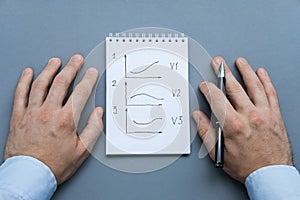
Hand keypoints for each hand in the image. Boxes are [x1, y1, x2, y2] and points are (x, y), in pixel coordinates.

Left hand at [4, 54, 102, 184]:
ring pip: (40, 84)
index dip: (88, 79)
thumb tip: (98, 113)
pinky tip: (28, 73)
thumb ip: (93, 129)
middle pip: (61, 83)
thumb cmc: (54, 165)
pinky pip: (20, 94)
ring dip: (49, 70)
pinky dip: (24, 81)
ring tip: (55, 61)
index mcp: (66, 120)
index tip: (91, 72)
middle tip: (76, 59)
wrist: (29, 175)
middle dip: (71, 68)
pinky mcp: (18, 117)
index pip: (80, 93)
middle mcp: (48, 112)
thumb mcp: (82, 151)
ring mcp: (32, 113)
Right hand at [193, 56, 292, 182]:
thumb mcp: (219, 153)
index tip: (205, 85)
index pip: (217, 99)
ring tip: (240, 62)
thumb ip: (206, 132)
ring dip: (246, 71)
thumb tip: (198, 116)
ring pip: (254, 86)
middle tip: (218, 62)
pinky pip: (271, 93)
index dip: (208, 89)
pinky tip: (261, 73)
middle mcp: (250, 116)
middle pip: (234, 88)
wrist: (271, 174)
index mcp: (234, 125)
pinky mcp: (275, 115)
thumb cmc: (246, 166)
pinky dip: (266, 81)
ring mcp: (265, 114)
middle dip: (223, 72)